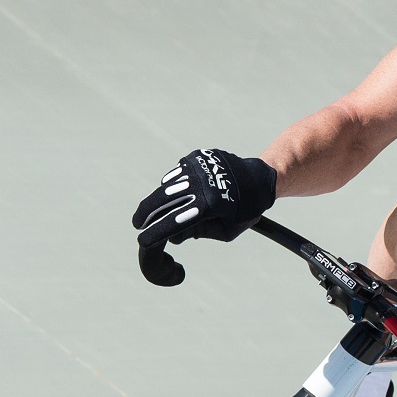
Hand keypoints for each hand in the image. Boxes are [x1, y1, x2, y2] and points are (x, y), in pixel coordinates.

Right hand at [132, 150, 278, 284]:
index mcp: (210, 205)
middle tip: (137, 223)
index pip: (174, 222)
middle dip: (145, 212)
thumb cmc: (244, 210)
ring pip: (168, 185)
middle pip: (163, 199)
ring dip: (157, 199)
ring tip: (150, 211)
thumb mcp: (226, 230)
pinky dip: (171, 185)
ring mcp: (198, 167)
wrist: (259, 178)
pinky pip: (177, 174)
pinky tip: (172, 194)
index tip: (142, 240)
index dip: (155, 232)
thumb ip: (198, 233)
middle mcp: (202, 183)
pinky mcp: (197, 157)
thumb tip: (172, 237)